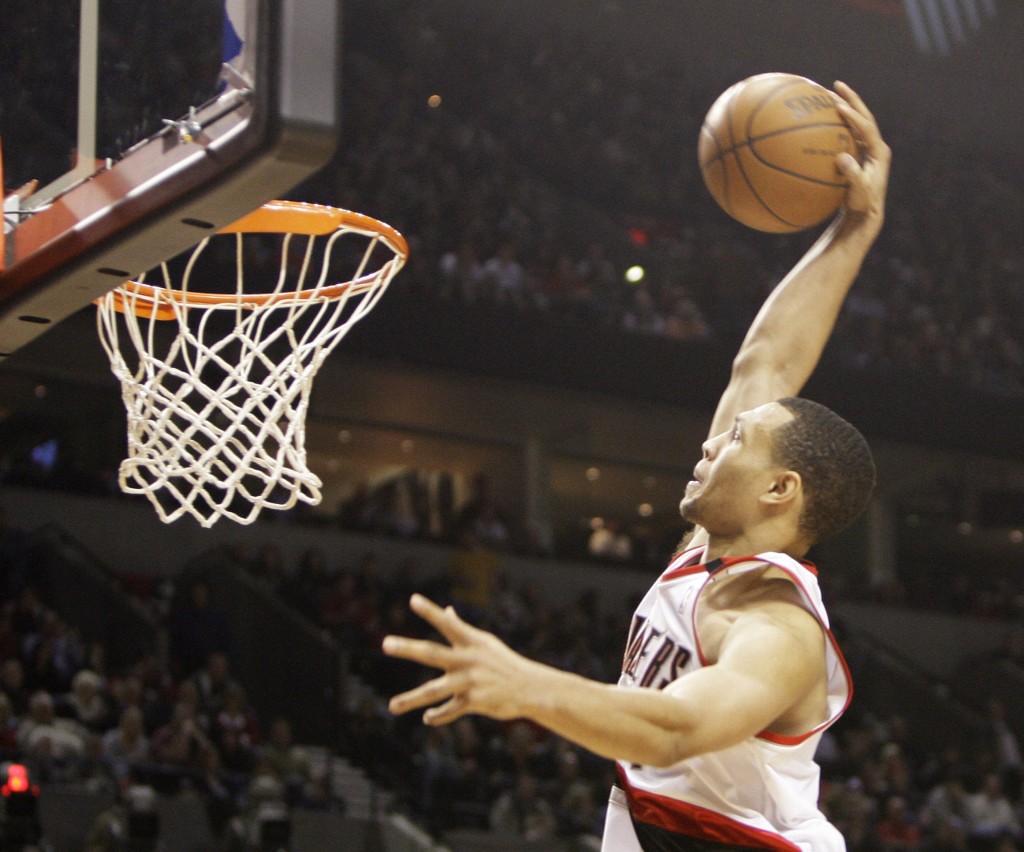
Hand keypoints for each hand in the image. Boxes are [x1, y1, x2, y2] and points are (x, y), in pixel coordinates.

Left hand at [382, 594, 534, 724]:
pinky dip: (438, 716)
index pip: (447, 623)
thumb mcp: (485, 643)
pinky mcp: (474, 701)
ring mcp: (470, 681)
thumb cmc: (504, 662)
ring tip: (392, 706)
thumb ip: (462, 628)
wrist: (530, 688)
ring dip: (411, 699)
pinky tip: (427, 718)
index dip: (431, 611)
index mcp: (471, 641)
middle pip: (432, 653)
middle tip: (385, 644)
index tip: (413, 600)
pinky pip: (450, 710)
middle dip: (408, 648)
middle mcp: (467, 659)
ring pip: (434, 690)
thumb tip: (448, 611)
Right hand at [833, 80, 890, 232]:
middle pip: (864, 116)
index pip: (867, 127)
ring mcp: (867, 150)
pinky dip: (836, 125)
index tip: (838, 107)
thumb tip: (841, 158)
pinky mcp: (858, 155)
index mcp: (879, 152)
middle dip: (851, 99)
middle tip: (837, 84)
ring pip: (856, 123)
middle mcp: (876, 146)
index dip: (853, 116)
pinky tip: (821, 121)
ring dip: (844, 108)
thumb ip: (853, 174)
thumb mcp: (859, 191)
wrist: (867, 214)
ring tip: (829, 95)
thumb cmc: (863, 204)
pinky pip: (847, 134)